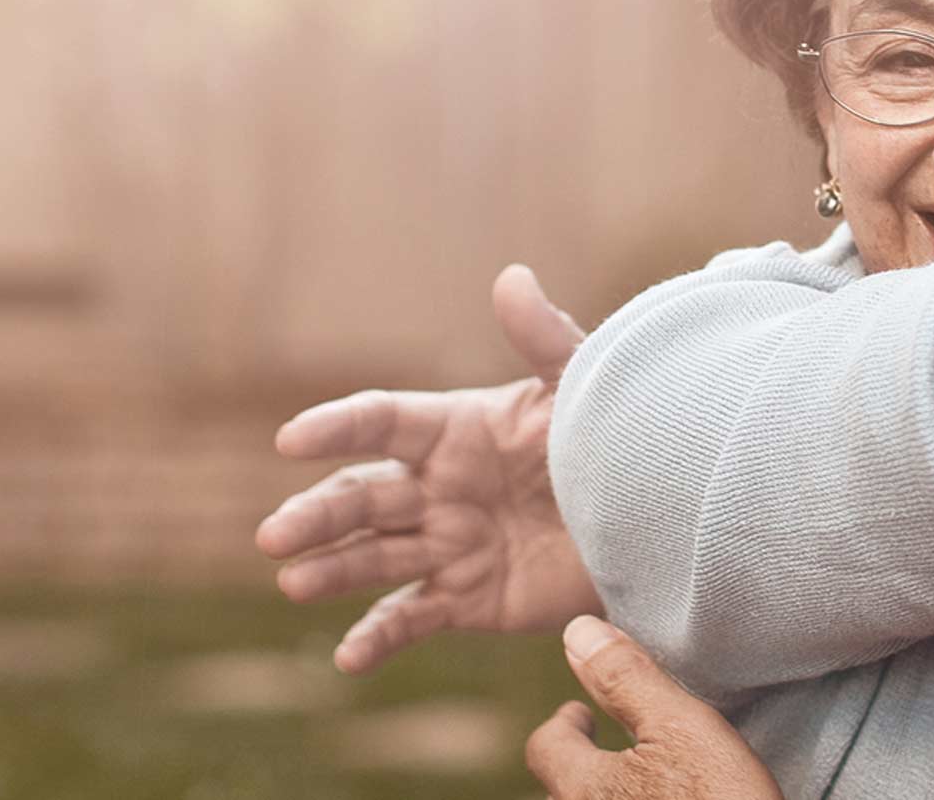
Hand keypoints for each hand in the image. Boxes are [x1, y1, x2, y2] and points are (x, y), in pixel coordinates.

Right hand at [256, 264, 597, 671]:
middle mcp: (438, 486)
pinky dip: (375, 639)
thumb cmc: (618, 438)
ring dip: (330, 570)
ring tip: (294, 582)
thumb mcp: (582, 388)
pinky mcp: (467, 598)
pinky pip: (410, 618)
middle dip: (316, 514)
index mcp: (455, 428)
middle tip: (276, 535)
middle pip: (360, 497)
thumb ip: (545, 339)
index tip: (290, 439)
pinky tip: (346, 657)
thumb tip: (510, 276)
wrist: (657, 518)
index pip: (381, 422)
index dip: (335, 427)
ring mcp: (448, 544)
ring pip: (372, 556)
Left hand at [527, 616, 785, 799]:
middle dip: (583, 765)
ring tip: (643, 783)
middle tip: (614, 748)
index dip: (564, 723)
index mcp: (584, 789)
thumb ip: (627, 680)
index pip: (545, 747)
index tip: (582, 716)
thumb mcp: (685, 728)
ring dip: (605, 794)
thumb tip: (578, 632)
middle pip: (563, 788)